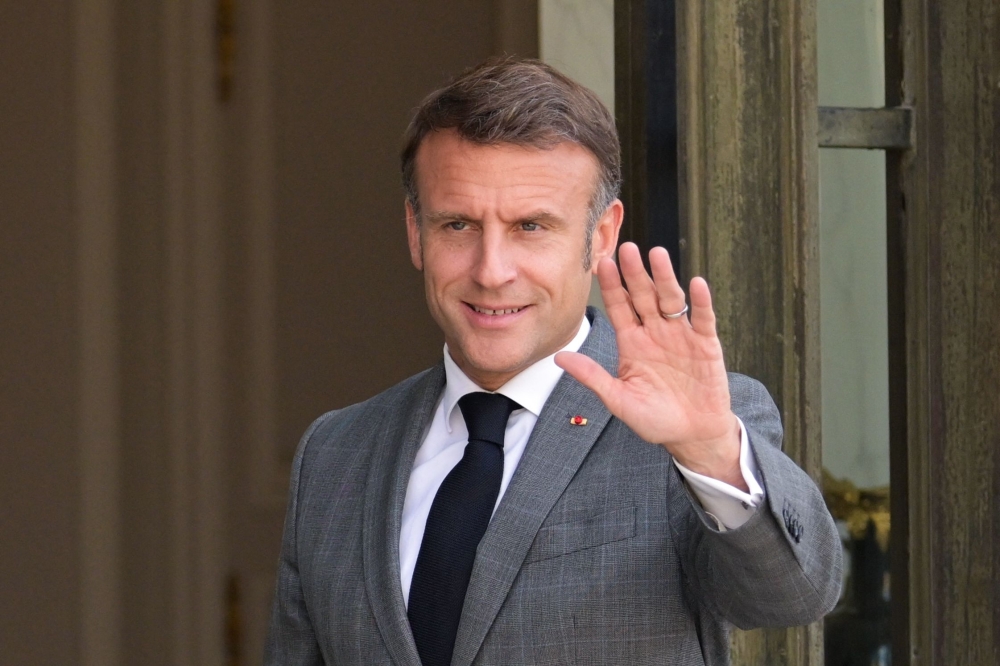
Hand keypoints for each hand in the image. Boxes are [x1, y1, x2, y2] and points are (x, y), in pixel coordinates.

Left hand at [555, 242, 744, 488]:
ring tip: (657, 254)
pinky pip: (703, 319)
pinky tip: (696, 283)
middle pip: (643, 296)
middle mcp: (655, 333)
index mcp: (632, 343)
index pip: (619, 307)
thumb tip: (558, 357)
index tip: (601, 264)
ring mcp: (681, 336)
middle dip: (635, 273)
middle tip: (626, 248)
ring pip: (671, 300)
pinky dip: (700, 302)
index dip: (611, 286)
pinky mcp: (706, 344)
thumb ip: (592, 376)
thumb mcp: (618, 400)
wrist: (692, 435)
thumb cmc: (654, 419)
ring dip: (664, 278)